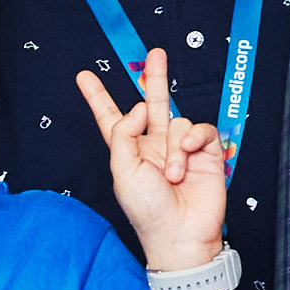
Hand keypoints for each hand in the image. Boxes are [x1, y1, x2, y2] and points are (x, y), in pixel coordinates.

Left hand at [81, 47, 231, 278]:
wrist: (181, 235)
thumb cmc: (147, 210)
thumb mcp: (123, 172)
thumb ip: (124, 135)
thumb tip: (139, 108)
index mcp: (128, 150)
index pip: (111, 118)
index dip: (98, 97)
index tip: (84, 76)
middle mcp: (154, 145)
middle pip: (152, 103)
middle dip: (154, 78)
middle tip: (155, 54)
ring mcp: (180, 147)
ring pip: (176, 121)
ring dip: (174, 148)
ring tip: (173, 174)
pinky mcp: (205, 151)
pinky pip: (200, 129)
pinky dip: (194, 139)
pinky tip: (189, 154)